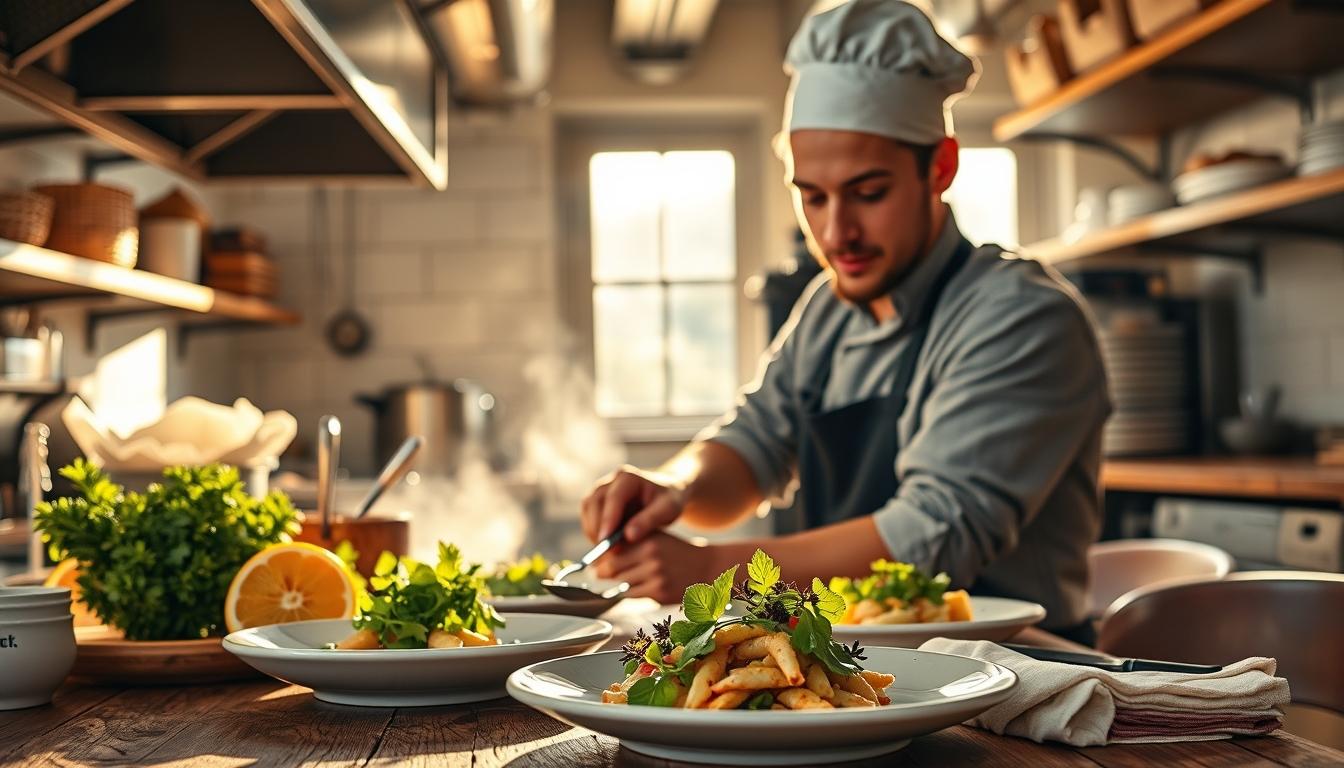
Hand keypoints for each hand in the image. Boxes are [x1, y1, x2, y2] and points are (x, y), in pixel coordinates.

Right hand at [580, 465, 686, 543]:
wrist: (666, 494)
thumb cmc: (669, 501)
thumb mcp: (668, 509)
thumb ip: (649, 520)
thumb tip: (628, 536)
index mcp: (629, 477)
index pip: (613, 498)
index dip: (608, 520)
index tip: (606, 541)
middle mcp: (611, 480)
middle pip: (594, 502)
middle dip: (597, 528)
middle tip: (606, 552)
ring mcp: (602, 489)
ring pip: (587, 508)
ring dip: (592, 530)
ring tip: (606, 550)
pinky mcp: (598, 500)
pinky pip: (588, 515)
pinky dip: (593, 531)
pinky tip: (606, 545)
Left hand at [591, 532, 721, 603]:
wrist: (707, 567)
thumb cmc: (676, 552)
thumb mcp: (656, 538)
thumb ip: (631, 542)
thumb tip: (600, 555)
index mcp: (648, 538)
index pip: (612, 550)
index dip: (601, 558)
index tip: (596, 562)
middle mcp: (651, 555)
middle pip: (611, 569)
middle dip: (603, 574)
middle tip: (600, 574)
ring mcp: (656, 575)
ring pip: (620, 584)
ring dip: (616, 585)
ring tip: (619, 580)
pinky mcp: (660, 593)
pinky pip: (633, 595)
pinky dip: (631, 592)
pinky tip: (637, 587)